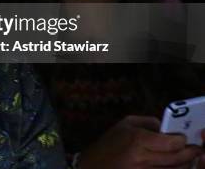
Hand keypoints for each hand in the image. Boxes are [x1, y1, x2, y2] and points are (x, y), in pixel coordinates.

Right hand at [78, 115, 203, 168]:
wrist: (93, 165)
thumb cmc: (109, 143)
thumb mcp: (124, 124)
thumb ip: (148, 122)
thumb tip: (167, 127)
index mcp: (137, 140)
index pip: (171, 143)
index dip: (182, 140)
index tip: (184, 138)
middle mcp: (141, 158)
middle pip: (177, 158)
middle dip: (190, 153)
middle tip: (196, 149)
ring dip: (185, 164)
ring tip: (188, 158)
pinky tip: (175, 166)